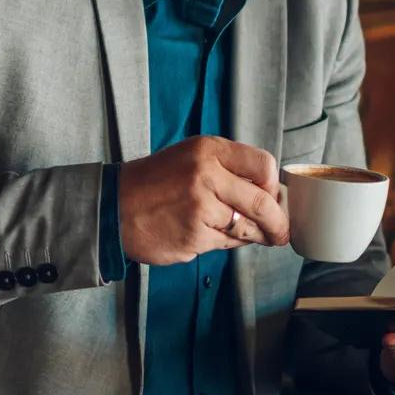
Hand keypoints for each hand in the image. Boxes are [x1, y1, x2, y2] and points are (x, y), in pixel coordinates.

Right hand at [118, 135, 288, 265]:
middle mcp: (206, 174)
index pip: (263, 165)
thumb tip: (269, 195)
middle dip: (276, 222)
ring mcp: (200, 207)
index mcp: (208, 150)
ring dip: (250, 235)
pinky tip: (205, 234)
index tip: (272, 197)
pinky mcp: (195, 236)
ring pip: (247, 227)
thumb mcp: (190, 157)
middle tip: (280, 232)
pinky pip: (226, 244)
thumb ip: (227, 169)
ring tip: (236, 232)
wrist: (114, 207)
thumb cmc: (153, 183)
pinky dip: (224, 243)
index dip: (273, 186)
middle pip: (262, 201)